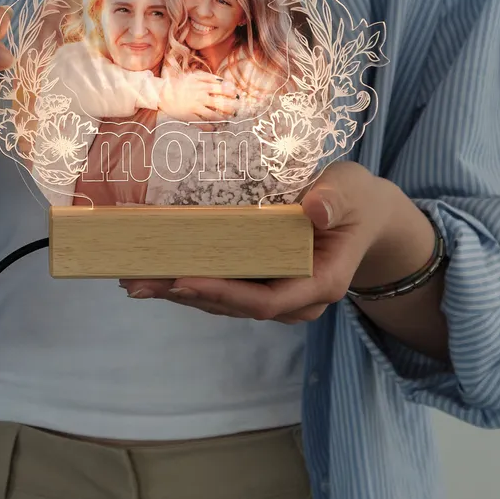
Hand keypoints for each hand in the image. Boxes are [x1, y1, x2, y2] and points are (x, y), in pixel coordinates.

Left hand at [119, 162, 409, 322]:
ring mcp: (279, 295)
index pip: (266, 300)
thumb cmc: (357, 201)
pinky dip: (191, 282)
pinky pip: (225, 289)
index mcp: (320, 282)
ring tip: (135, 281)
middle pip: (234, 306)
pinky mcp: (264, 283)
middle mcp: (297, 299)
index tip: (181, 279)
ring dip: (179, 292)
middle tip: (137, 282)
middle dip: (185, 294)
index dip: (222, 293)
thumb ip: (336, 200)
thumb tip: (315, 211)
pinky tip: (158, 274)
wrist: (364, 216)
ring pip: (224, 303)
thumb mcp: (352, 192)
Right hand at [158, 72, 238, 121]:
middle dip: (231, 108)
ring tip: (227, 121)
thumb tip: (223, 81)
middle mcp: (200, 96)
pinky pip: (202, 124)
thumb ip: (208, 77)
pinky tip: (214, 128)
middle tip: (236, 111)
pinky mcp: (189, 116)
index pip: (222, 89)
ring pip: (214, 115)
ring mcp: (195, 107)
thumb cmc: (180, 84)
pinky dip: (210, 127)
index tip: (237, 96)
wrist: (162, 93)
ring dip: (223, 119)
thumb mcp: (194, 76)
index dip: (232, 93)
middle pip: (221, 103)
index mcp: (202, 85)